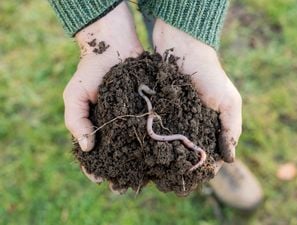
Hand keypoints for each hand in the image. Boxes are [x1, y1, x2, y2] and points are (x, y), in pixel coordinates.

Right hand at [63, 3, 142, 181]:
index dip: (95, 168)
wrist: (114, 46)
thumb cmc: (91, 71)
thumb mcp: (74, 95)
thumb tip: (86, 148)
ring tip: (144, 176)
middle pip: (117, 155)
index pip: (93, 154)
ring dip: (139, 162)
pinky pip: (150, 128)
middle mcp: (116, 126)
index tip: (100, 180)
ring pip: (136, 146)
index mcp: (96, 126)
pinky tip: (159, 153)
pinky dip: (154, 141)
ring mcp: (133, 119)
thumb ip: (76, 120)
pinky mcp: (148, 109)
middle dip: (120, 171)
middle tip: (125, 186)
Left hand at [153, 20, 241, 167]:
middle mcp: (194, 123)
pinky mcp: (161, 110)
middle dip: (185, 164)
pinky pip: (159, 129)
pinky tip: (151, 152)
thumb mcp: (228, 101)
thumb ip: (231, 129)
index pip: (211, 151)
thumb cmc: (210, 75)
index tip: (197, 179)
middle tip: (175, 180)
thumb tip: (230, 160)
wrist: (183, 48)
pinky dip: (157, 140)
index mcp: (213, 123)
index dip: (207, 166)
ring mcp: (176, 117)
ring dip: (169, 156)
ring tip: (161, 171)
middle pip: (191, 151)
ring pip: (174, 143)